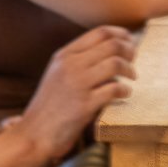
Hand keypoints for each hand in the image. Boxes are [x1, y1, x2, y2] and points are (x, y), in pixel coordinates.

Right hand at [0, 26, 136, 166]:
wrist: (34, 134)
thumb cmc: (50, 106)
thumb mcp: (58, 75)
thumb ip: (79, 62)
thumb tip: (112, 53)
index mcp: (64, 55)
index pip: (100, 33)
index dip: (121, 35)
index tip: (129, 41)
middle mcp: (70, 65)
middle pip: (112, 45)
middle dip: (129, 50)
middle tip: (134, 60)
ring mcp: (77, 84)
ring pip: (115, 64)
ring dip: (129, 69)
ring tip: (132, 77)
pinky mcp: (84, 105)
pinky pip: (114, 89)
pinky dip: (125, 90)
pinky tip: (126, 94)